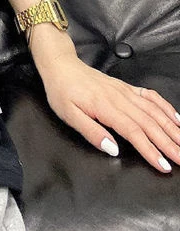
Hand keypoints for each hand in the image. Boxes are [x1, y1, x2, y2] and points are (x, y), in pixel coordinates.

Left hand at [39, 53, 179, 173]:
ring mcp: (125, 91)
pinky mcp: (126, 87)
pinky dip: (165, 107)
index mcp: (105, 107)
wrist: (61, 65)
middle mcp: (119, 98)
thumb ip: (90, 132)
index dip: (150, 150)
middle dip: (169, 143)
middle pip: (149, 123)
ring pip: (154, 111)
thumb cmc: (62, 91)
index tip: (164, 166)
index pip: (133, 132)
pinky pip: (150, 96)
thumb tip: (113, 149)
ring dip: (172, 128)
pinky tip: (177, 118)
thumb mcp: (67, 114)